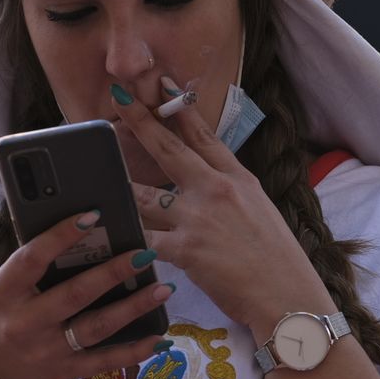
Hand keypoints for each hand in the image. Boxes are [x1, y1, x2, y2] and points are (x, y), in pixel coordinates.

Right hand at [0, 210, 173, 378]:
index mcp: (5, 292)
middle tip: (146, 253)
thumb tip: (82, 232)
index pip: (33, 258)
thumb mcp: (2, 283)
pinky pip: (104, 362)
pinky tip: (159, 338)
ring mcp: (47, 351)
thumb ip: (34, 264)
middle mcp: (26, 322)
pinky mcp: (65, 372)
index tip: (94, 215)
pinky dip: (134, 351)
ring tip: (163, 288)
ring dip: (134, 308)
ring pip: (97, 327)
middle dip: (114, 273)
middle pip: (75, 294)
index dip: (62, 235)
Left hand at [112, 80, 330, 333]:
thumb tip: (210, 182)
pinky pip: (144, 238)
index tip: (164, 84)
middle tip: (119, 97)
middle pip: (169, 149)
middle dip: (140, 122)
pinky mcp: (185, 248)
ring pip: (145, 195)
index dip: (181, 109)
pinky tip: (105, 233)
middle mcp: (215, 190)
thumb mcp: (260, 210)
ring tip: (92, 173)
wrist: (287, 294)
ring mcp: (198, 217)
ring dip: (119, 185)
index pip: (204, 136)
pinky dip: (125, 238)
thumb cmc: (277, 259)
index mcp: (237, 179)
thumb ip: (232, 192)